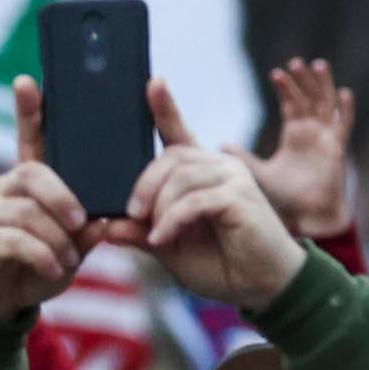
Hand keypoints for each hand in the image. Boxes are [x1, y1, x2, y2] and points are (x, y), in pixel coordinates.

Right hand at [0, 79, 92, 323]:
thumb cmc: (33, 269)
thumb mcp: (69, 251)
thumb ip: (86, 234)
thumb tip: (105, 221)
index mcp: (28, 184)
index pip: (28, 140)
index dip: (28, 111)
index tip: (26, 81)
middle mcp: (5, 190)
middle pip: (32, 174)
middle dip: (62, 197)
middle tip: (81, 222)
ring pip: (27, 212)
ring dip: (56, 239)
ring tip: (68, 261)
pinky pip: (16, 239)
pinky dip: (42, 255)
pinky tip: (54, 269)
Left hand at [123, 82, 307, 312]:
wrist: (262, 287)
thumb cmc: (221, 265)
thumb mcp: (170, 249)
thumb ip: (141, 234)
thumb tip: (106, 226)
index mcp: (200, 174)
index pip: (178, 133)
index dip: (165, 107)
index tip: (153, 81)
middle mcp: (219, 166)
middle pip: (171, 155)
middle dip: (145, 184)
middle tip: (131, 214)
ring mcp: (233, 177)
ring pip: (180, 176)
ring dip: (159, 207)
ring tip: (155, 236)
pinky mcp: (241, 195)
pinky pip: (194, 199)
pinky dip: (172, 220)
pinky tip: (163, 239)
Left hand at [240, 59, 356, 238]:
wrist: (307, 218)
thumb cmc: (285, 199)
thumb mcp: (258, 174)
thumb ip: (242, 158)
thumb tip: (219, 145)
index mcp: (294, 135)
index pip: (290, 104)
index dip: (285, 88)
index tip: (275, 72)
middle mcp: (312, 133)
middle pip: (309, 98)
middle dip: (303, 80)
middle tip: (295, 62)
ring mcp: (326, 139)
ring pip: (326, 105)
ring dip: (323, 85)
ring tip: (318, 65)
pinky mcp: (337, 150)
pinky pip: (344, 126)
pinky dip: (345, 110)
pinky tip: (345, 93)